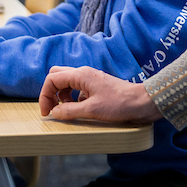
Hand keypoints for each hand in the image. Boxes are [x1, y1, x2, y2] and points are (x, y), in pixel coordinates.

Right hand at [39, 66, 162, 122]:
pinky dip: (74, 98)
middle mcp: (83, 73)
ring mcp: (90, 79)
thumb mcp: (91, 110)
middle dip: (51, 92)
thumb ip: (70, 111)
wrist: (142, 102)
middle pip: (57, 76)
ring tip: (69, 110)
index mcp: (80, 75)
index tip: (47, 112)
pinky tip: (81, 109)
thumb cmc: (119, 104)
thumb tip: (54, 113)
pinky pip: (78, 89)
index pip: (52, 79)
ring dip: (63, 96)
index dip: (45, 95)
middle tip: (54, 108)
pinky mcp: (97, 86)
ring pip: (67, 82)